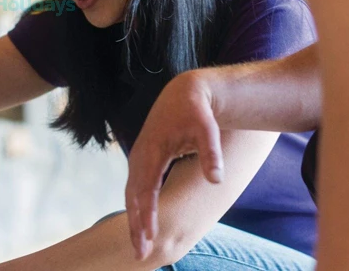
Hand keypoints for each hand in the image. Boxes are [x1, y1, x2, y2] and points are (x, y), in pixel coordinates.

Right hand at [125, 70, 223, 259]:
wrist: (183, 93)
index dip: (147, 213)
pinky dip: (136, 207)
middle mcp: (140, 155)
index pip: (147, 189)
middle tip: (140, 254)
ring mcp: (139, 157)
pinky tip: (142, 222)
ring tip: (140, 245)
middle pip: (133, 196)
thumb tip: (217, 180)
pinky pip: (136, 188)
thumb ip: (211, 154)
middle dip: (135, 225)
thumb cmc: (196, 111)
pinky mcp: (143, 159)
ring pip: (132, 194)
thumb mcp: (207, 128)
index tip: (149, 236)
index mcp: (153, 150)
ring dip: (134, 219)